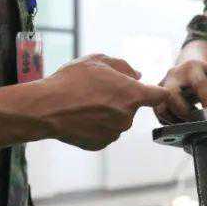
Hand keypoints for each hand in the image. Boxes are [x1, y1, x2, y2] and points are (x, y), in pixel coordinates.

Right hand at [37, 54, 170, 149]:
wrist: (46, 108)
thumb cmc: (71, 81)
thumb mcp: (97, 61)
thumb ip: (123, 66)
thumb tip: (137, 75)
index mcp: (132, 95)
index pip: (159, 96)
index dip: (157, 92)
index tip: (153, 92)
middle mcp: (127, 117)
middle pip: (132, 107)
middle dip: (121, 99)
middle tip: (98, 90)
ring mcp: (114, 132)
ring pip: (117, 120)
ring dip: (108, 113)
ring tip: (84, 103)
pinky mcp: (100, 144)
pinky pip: (104, 132)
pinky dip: (96, 125)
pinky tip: (80, 117)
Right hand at [155, 59, 206, 122]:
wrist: (189, 68)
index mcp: (193, 67)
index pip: (200, 84)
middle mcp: (174, 74)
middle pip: (172, 95)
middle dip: (185, 113)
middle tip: (197, 122)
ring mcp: (162, 85)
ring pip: (161, 107)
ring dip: (175, 121)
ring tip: (188, 125)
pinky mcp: (155, 95)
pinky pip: (158, 113)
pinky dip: (169, 122)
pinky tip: (181, 123)